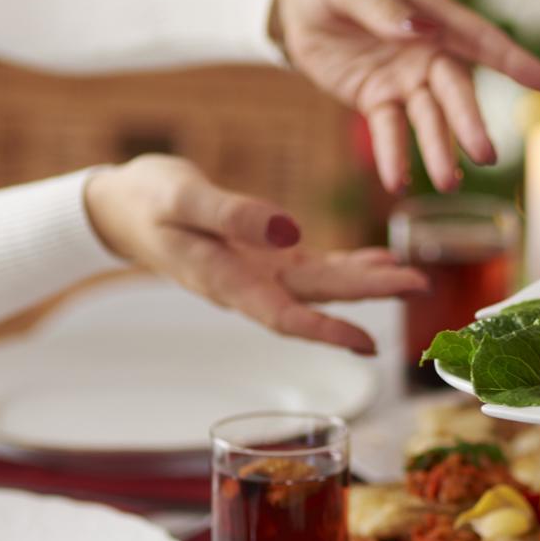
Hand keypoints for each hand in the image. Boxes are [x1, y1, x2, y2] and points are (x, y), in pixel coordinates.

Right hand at [83, 155, 427, 352]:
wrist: (119, 207)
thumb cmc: (144, 200)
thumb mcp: (182, 198)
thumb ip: (233, 216)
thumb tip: (291, 231)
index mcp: (224, 280)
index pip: (283, 316)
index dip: (327, 331)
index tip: (368, 342)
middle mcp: (248, 285)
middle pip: (317, 297)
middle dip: (370, 295)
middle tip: (420, 286)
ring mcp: (258, 273)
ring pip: (322, 284)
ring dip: (367, 282)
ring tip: (413, 278)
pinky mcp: (263, 257)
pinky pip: (314, 266)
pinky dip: (348, 264)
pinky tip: (379, 260)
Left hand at [271, 0, 539, 192]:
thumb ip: (380, 7)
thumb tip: (419, 31)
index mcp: (429, 14)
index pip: (478, 37)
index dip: (512, 59)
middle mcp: (425, 51)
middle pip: (454, 91)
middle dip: (469, 123)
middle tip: (485, 154)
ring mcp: (403, 78)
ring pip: (427, 119)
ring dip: (438, 150)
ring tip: (447, 183)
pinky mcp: (375, 99)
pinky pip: (388, 130)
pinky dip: (393, 156)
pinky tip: (397, 182)